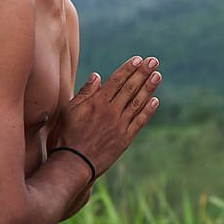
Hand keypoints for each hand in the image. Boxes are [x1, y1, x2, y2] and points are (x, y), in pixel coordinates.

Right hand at [47, 56, 161, 176]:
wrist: (73, 164)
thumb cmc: (66, 136)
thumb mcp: (69, 110)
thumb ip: (84, 93)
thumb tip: (96, 76)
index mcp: (97, 102)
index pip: (116, 80)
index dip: (128, 68)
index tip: (139, 59)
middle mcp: (111, 111)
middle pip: (130, 88)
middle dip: (143, 73)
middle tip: (153, 61)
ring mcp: (120, 125)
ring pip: (137, 102)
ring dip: (149, 88)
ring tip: (157, 75)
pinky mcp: (125, 139)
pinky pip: (140, 122)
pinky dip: (148, 110)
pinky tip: (155, 101)